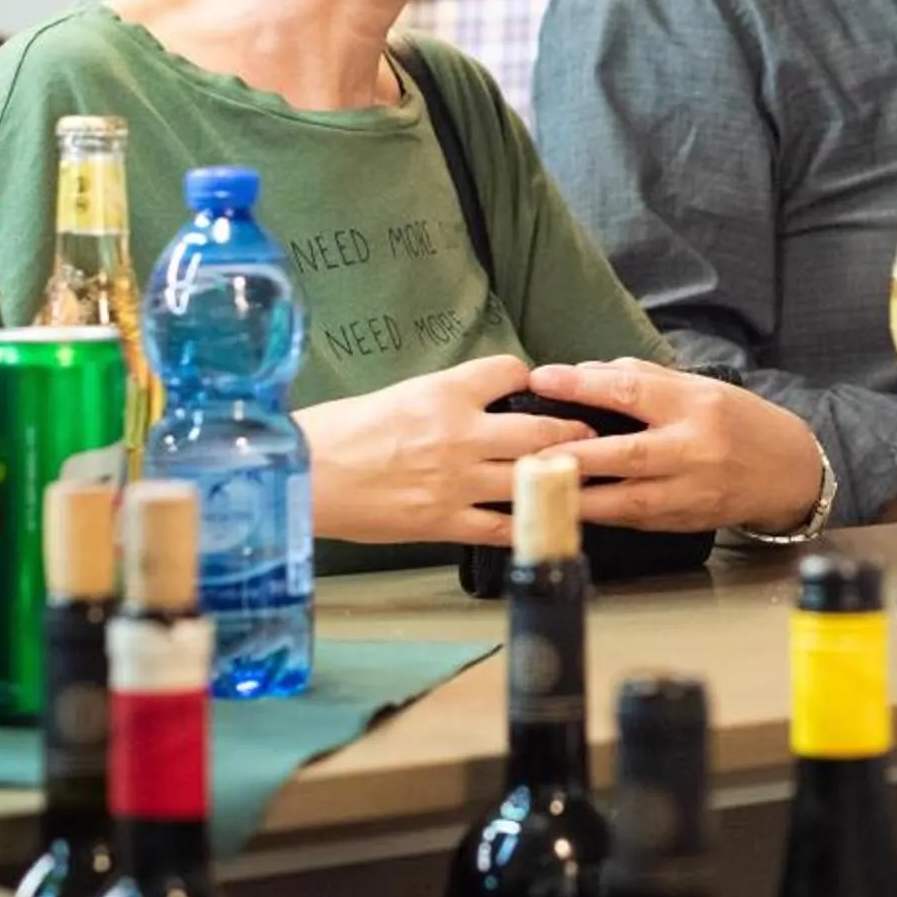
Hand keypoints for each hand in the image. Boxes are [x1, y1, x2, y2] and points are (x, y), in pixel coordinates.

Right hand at [294, 355, 583, 545]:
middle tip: (592, 432)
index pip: (510, 372)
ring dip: (565, 476)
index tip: (537, 388)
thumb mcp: (396, 394)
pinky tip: (548, 518)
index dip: (528, 377)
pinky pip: (504, 524)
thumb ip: (442, 398)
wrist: (304, 477)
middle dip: (574, 430)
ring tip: (584, 474)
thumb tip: (474, 403)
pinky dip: (530, 520)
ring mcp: (457, 482)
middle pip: (541, 429)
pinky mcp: (446, 522)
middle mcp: (460, 434)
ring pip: (532, 476)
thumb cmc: (337, 431)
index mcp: (444, 393)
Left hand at [531, 359, 826, 534]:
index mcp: (696, 405)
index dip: (583, 384)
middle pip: (624, 453)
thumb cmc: (736, 420)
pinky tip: (563, 507)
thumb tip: (582, 374)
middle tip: (522, 451)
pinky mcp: (683, 523)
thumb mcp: (698, 387)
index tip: (542, 378)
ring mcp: (690, 492)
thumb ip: (643, 379)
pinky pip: (631, 519)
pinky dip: (596, 513)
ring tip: (531, 490)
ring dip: (574, 496)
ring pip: (624, 499)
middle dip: (569, 453)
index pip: (632, 390)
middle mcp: (694, 450)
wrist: (786, 470)